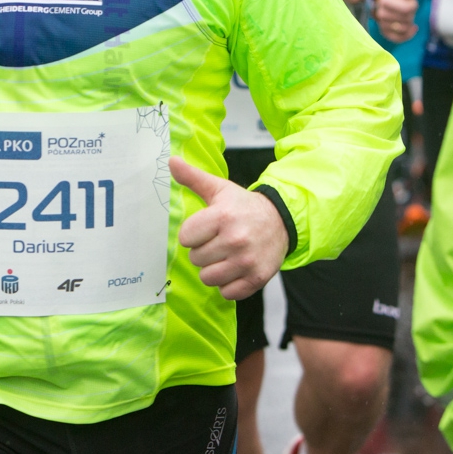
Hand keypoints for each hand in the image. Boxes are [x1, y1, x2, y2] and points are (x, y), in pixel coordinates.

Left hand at [171, 156, 288, 299]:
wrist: (281, 221)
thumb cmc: (243, 206)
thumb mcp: (219, 189)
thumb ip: (193, 177)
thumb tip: (171, 160)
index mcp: (222, 216)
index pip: (185, 238)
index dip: (192, 234)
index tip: (206, 228)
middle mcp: (235, 240)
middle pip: (195, 259)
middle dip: (203, 251)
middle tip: (218, 241)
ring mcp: (247, 261)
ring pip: (208, 278)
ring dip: (213, 269)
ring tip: (225, 256)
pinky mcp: (257, 279)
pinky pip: (226, 293)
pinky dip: (228, 284)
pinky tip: (235, 269)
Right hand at [373, 0, 428, 41]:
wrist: (384, 2)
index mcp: (385, 1)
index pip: (407, 9)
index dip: (413, 5)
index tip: (410, 1)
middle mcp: (381, 14)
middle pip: (406, 19)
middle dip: (411, 14)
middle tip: (407, 9)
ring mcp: (382, 25)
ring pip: (404, 29)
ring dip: (409, 23)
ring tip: (406, 16)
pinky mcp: (385, 34)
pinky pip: (400, 38)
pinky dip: (408, 34)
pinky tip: (411, 27)